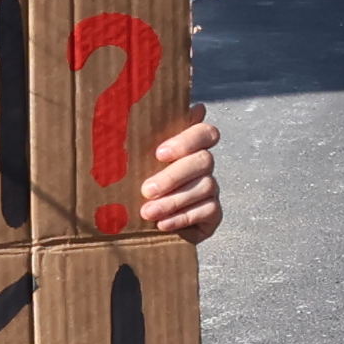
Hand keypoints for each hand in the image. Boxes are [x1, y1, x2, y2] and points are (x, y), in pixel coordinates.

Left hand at [130, 113, 225, 242]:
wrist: (136, 227)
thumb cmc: (130, 186)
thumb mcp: (130, 164)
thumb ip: (137, 143)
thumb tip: (137, 116)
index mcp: (186, 146)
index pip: (204, 132)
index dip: (186, 141)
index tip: (159, 154)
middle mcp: (202, 164)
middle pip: (204, 160)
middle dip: (174, 176)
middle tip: (147, 190)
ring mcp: (210, 188)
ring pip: (205, 186)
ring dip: (174, 201)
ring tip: (148, 212)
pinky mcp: (213, 213)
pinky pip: (208, 210)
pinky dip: (183, 217)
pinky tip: (162, 224)